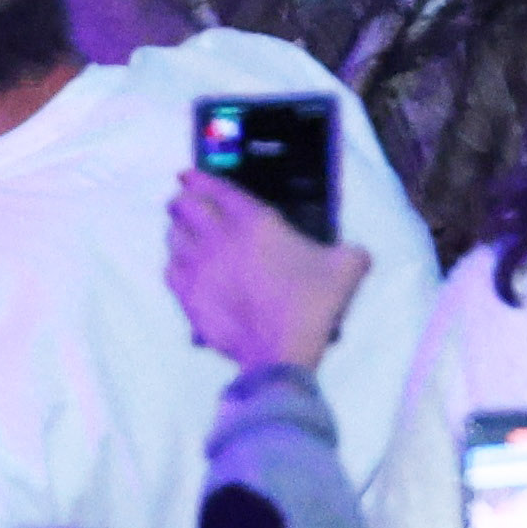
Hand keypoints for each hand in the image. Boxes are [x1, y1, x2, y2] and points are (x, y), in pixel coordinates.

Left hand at [164, 167, 372, 369]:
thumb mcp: (346, 268)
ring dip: (177, 229)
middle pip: (187, 207)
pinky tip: (180, 266)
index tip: (188, 175)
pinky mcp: (188, 296)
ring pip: (174, 237)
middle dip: (183, 201)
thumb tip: (356, 254)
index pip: (217, 189)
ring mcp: (199, 267)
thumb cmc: (311, 304)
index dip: (200, 178)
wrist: (280, 351)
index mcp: (255, 221)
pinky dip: (174, 262)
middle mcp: (220, 237)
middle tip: (184, 202)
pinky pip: (170, 269)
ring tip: (181, 231)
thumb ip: (350, 253)